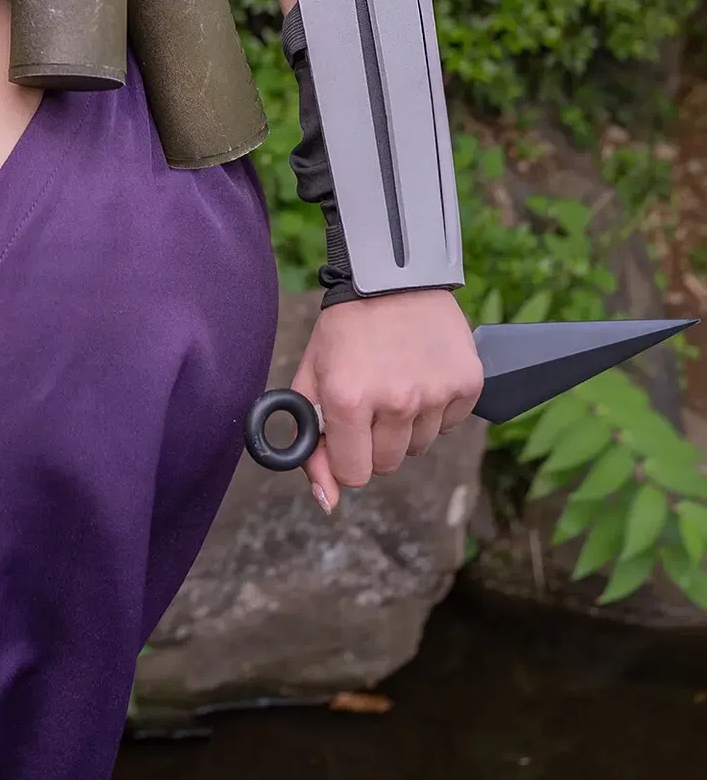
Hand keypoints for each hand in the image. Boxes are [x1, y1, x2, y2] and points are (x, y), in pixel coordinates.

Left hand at [288, 288, 482, 511]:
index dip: (346, 457)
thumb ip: (312, 444)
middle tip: (371, 398)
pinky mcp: (468, 384)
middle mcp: (395, 401)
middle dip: (374, 442)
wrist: (393, 276)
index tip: (346, 432)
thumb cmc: (345, 329)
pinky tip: (422, 371)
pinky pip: (450, 423)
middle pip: (387, 464)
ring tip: (396, 379)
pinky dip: (437, 407)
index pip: (352, 474)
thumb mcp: (312, 378)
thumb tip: (328, 503)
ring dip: (406, 424)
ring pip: (419, 446)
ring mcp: (435, 393)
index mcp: (348, 399)